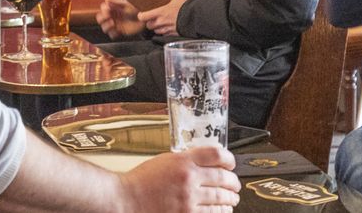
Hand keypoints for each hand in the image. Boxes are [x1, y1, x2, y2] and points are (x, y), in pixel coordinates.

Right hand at [97, 0, 144, 39]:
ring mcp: (115, 24)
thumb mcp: (126, 3)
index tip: (108, 9)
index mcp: (112, 8)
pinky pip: (112, 35)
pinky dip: (113, 33)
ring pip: (104, 28)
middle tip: (108, 16)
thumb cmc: (136, 7)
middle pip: (100, 19)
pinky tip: (117, 30)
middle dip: (102, 18)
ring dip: (106, 26)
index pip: (102, 9)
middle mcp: (112, 16)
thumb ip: (115, 1)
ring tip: (112, 23)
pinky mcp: (120, 31)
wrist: (144, 17)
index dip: (103, 9)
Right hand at [119, 146, 239, 212]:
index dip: (229, 159)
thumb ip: (186, 161)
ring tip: (232, 199)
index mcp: (183, 161)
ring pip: (221, 198)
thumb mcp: (165, 161)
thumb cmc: (141, 181)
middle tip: (235, 185)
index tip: (231, 163)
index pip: (217, 155)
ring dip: (230, 199)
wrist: (126, 200)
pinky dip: (221, 211)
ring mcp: (189, 199)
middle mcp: (189, 178)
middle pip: (224, 178)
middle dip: (233, 182)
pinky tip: (222, 210)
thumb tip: (206, 165)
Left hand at [138, 0, 185, 35]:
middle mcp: (161, 22)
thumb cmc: (185, 7)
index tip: (143, 14)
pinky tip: (168, 26)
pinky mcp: (171, 34)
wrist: (195, 18)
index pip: (143, 17)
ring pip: (156, 31)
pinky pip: (164, 34)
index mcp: (160, 12)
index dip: (141, 16)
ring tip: (161, 23)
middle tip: (153, 18)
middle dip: (149, 22)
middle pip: (148, 26)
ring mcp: (166, 29)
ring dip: (156, 27)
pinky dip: (164, 31)